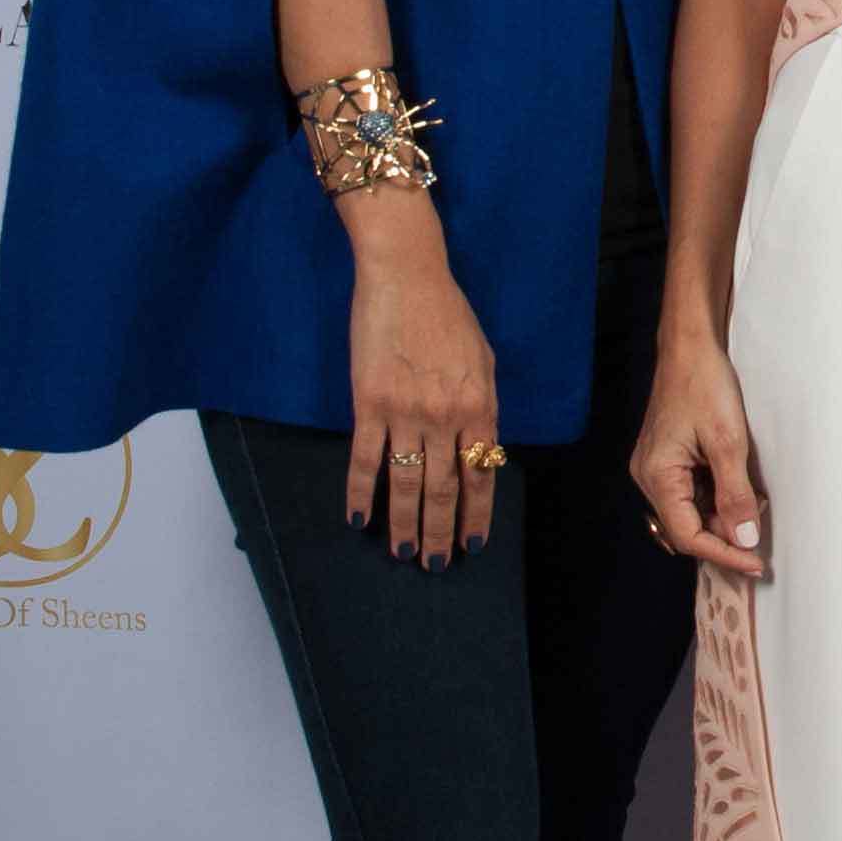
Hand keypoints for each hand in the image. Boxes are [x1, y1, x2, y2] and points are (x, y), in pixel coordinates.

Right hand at [346, 245, 501, 565]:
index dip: (477, 513)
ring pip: (407, 482)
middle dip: (442, 531)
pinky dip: (360, 492)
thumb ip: (484, 406)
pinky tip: (357, 518)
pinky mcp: (368, 403)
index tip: (473, 544)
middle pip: (446, 488)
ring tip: (404, 553)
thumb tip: (483, 448)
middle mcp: (447, 416)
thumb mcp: (484, 360)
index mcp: (480, 406)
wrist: (407, 276)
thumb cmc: (450, 314)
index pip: (482, 474)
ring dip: (406, 523)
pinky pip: (364, 458)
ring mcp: (406, 412)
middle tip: (436, 564)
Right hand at [631, 333, 769, 579]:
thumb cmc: (705, 384)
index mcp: (657, 476)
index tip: (756, 562)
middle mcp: (649, 478)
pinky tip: (738, 489)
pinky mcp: (667, 460)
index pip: (688, 535)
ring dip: (721, 517)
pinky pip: (690, 494)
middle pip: (686, 528)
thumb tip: (744, 538)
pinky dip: (715, 499)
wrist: (690, 346)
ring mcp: (656, 469)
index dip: (724, 553)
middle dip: (724, 535)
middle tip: (760, 530)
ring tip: (753, 505)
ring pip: (689, 513)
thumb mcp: (728, 442)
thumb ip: (735, 495)